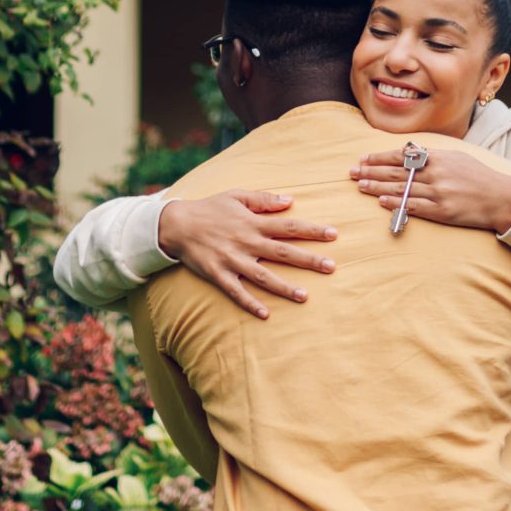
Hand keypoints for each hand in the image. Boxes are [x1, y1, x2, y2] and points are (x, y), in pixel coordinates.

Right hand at [156, 190, 338, 319]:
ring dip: (284, 286)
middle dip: (308, 259)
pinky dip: (250, 303)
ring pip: (263, 276)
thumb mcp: (236, 195)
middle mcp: (246, 241)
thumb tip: (290, 200)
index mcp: (253, 222)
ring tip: (305, 296)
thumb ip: (263, 199)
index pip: (289, 226)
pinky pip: (237, 292)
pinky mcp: (218, 274)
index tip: (334, 235)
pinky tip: (266, 314)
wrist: (176, 224)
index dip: (312, 230)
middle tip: (331, 267)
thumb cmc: (210, 208)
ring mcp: (232, 260)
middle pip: (282, 252)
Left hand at [352, 146, 510, 235]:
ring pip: (400, 190)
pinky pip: (413, 207)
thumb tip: (410, 154)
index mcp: (438, 157)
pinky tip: (381, 202)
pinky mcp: (441, 211)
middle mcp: (435, 173)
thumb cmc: (479, 176)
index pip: (402, 156)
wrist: (501, 198)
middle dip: (371, 171)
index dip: (380, 157)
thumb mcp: (457, 157)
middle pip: (396, 172)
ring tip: (361, 186)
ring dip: (377, 188)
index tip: (363, 158)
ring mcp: (438, 193)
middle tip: (352, 172)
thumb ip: (434, 156)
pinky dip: (396, 204)